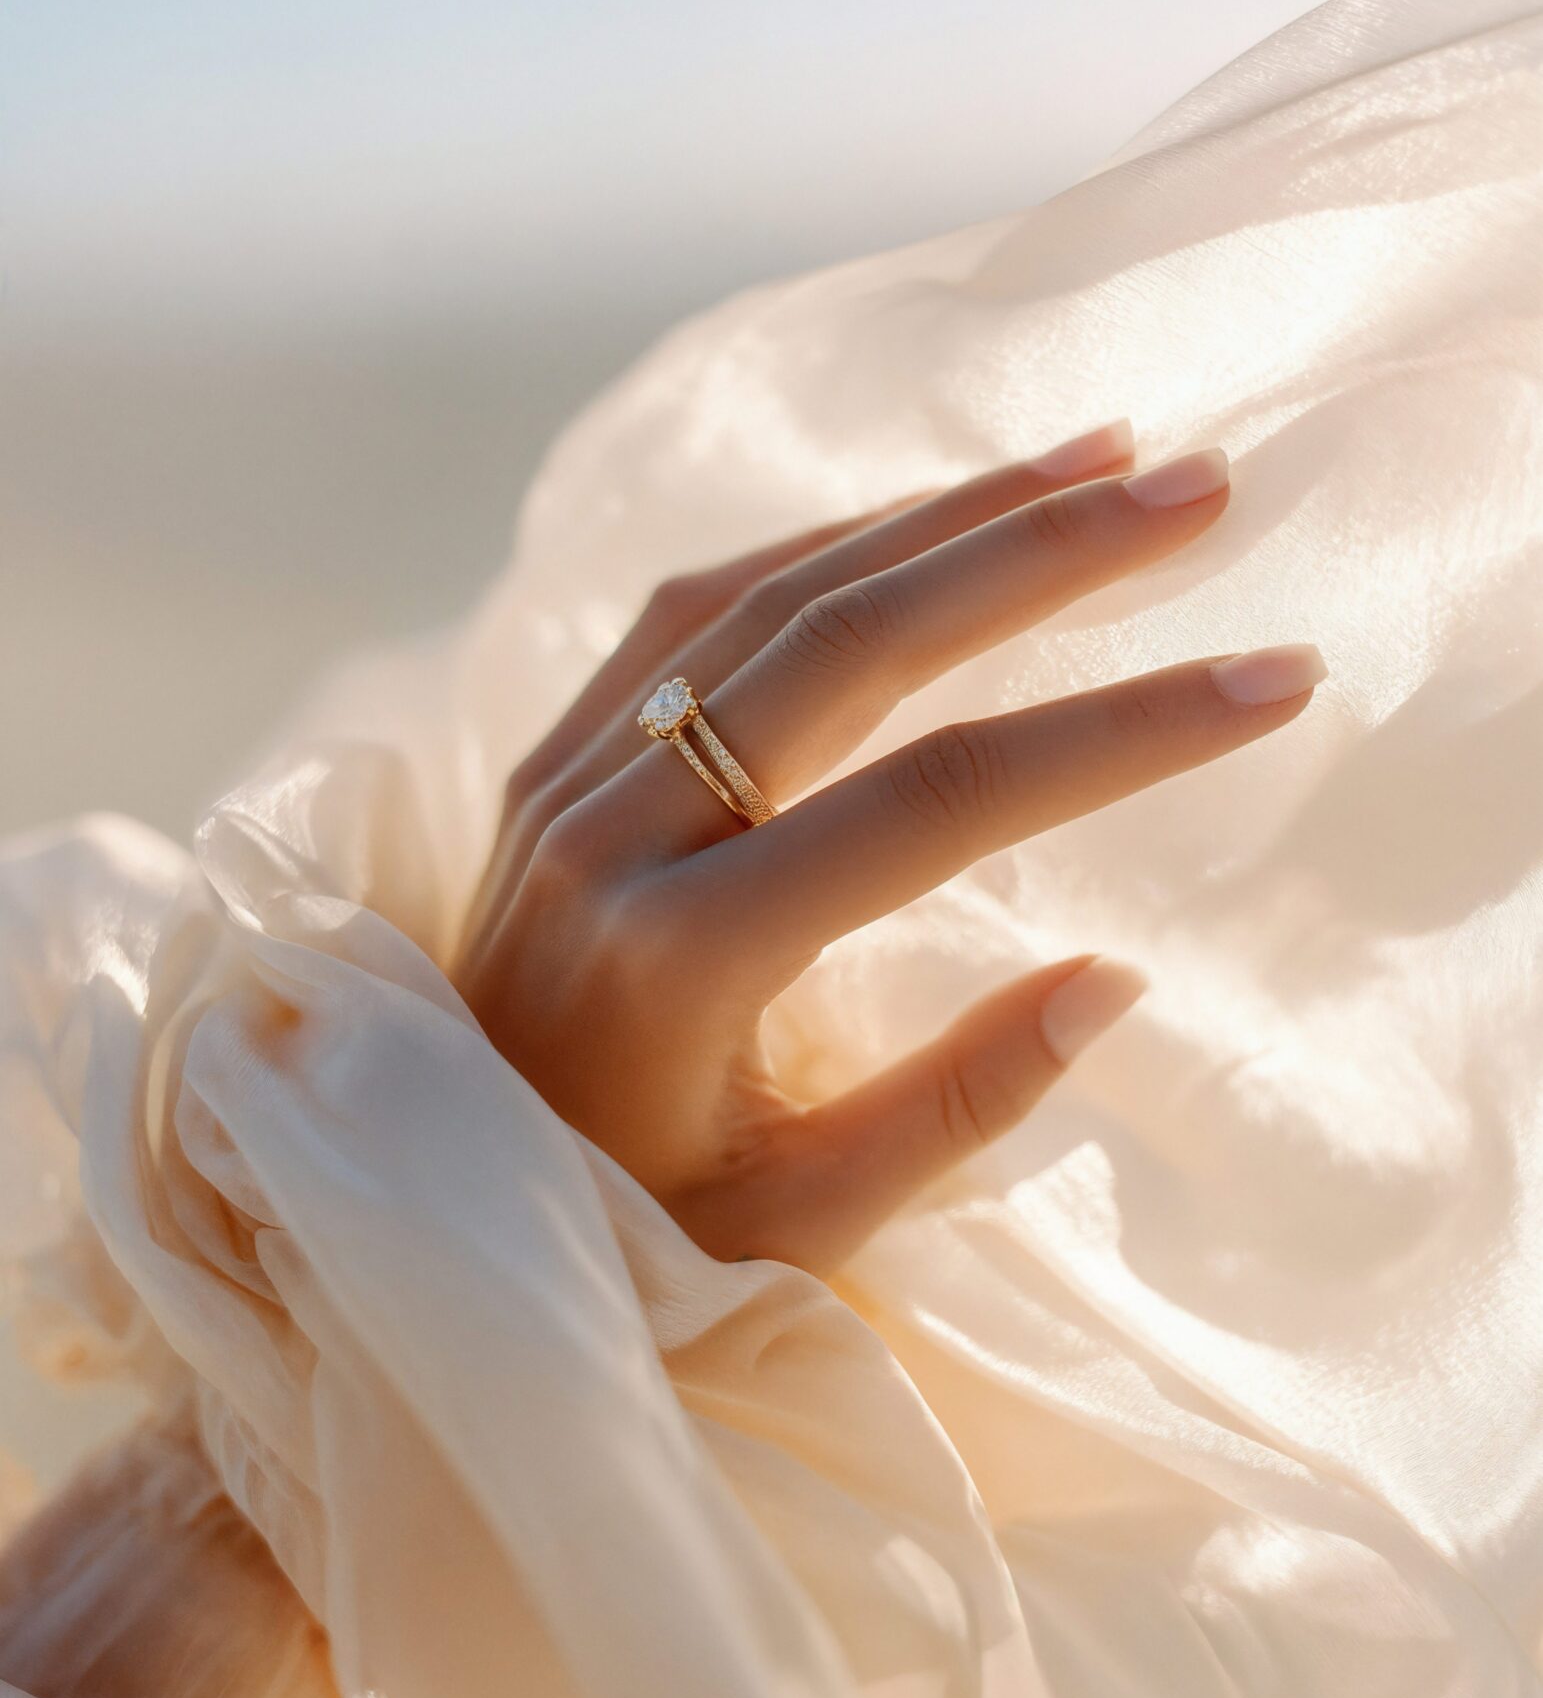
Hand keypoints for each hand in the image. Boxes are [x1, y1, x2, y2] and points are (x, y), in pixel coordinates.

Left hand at [455, 423, 1324, 1273]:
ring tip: (1097, 463)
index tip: (1272, 678)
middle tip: (1201, 489)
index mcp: (682, 958)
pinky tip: (924, 519)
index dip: (1119, 731)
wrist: (424, 1200)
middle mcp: (611, 835)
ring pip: (770, 594)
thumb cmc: (623, 1235)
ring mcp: (563, 780)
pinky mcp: (544, 758)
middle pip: (853, 643)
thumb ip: (957, 1104)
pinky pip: (692, 612)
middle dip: (1043, 554)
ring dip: (943, 516)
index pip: (939, 803)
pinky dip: (823, 544)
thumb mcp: (801, 1221)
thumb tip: (1116, 980)